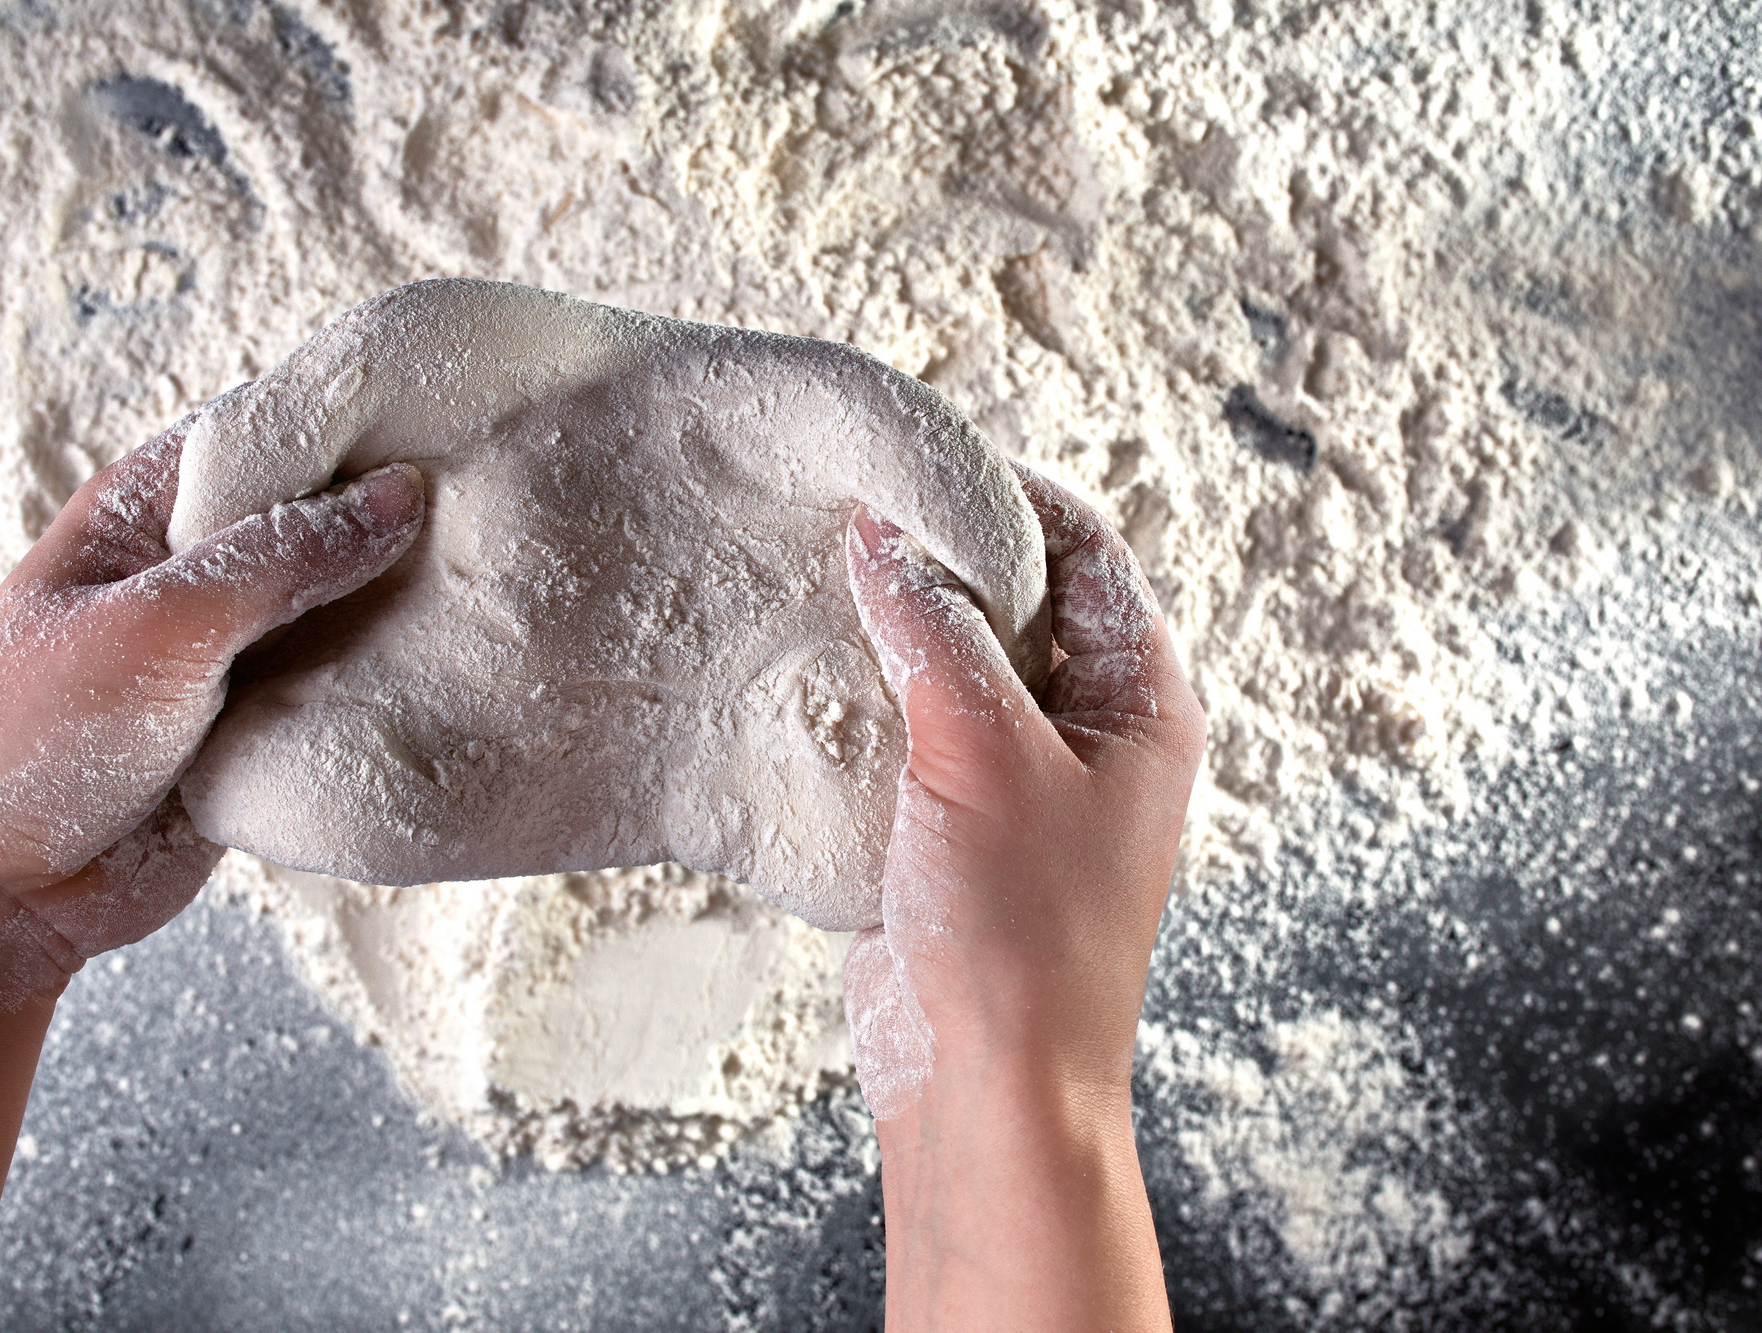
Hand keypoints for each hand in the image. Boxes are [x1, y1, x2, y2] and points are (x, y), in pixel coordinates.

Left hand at [0, 420, 423, 1331]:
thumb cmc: (28, 740)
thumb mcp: (159, 624)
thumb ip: (283, 557)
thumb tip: (400, 496)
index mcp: (145, 511)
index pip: (265, 437)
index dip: (350, 430)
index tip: (448, 429)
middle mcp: (191, 572)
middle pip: (312, 525)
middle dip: (389, 527)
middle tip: (493, 520)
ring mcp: (226, 653)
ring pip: (335, 612)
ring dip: (395, 613)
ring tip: (491, 594)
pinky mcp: (254, 728)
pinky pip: (335, 692)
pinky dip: (381, 688)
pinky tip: (451, 674)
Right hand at [844, 464, 1203, 1328]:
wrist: (986, 1087)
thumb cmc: (1021, 933)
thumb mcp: (981, 752)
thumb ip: (932, 630)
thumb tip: (878, 533)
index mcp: (1143, 702)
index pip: (1088, 550)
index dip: (1009, 494)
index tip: (919, 457)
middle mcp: (1093, 733)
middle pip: (1021, 602)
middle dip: (941, 556)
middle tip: (853, 510)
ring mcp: (1024, 782)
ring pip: (960, 666)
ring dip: (897, 626)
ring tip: (816, 576)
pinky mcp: (959, 827)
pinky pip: (918, 731)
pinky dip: (870, 696)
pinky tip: (807, 669)